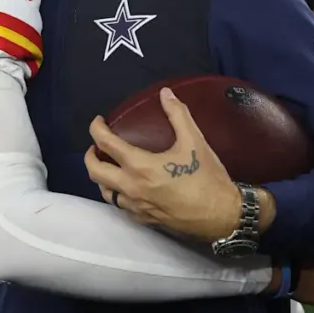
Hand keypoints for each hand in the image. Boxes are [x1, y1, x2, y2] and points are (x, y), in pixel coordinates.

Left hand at [83, 87, 241, 242]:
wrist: (223, 215)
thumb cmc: (208, 178)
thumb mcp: (194, 142)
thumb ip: (178, 114)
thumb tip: (165, 93)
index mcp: (140, 167)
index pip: (105, 144)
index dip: (96, 129)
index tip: (98, 121)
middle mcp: (131, 188)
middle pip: (94, 171)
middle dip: (90, 155)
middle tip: (98, 145)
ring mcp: (135, 207)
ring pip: (105, 192)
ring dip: (102, 176)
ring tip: (110, 165)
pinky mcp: (143, 219)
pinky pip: (120, 206)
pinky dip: (117, 193)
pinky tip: (127, 186)